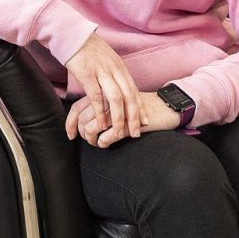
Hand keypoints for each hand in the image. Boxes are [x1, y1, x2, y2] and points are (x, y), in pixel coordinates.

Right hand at [62, 33, 143, 142]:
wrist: (71, 34)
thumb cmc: (86, 49)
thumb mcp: (106, 61)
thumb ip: (112, 75)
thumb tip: (116, 89)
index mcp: (120, 68)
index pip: (134, 91)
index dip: (141, 108)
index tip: (145, 122)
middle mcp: (115, 70)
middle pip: (130, 97)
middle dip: (134, 117)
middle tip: (136, 133)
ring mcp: (102, 72)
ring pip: (116, 99)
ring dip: (119, 118)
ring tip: (120, 133)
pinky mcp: (87, 74)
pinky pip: (96, 96)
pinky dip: (100, 112)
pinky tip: (101, 124)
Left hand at [67, 90, 182, 146]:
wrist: (168, 106)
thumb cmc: (144, 105)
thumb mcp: (121, 100)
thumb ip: (104, 104)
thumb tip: (86, 118)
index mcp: (105, 93)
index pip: (78, 107)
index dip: (71, 122)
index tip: (71, 134)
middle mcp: (108, 101)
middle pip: (82, 118)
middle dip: (80, 132)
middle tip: (87, 140)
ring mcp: (118, 112)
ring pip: (92, 127)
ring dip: (91, 139)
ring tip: (96, 143)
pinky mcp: (127, 124)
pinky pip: (108, 136)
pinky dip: (103, 142)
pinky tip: (106, 144)